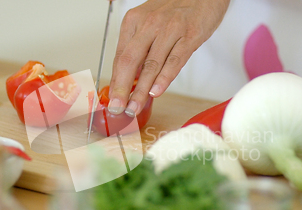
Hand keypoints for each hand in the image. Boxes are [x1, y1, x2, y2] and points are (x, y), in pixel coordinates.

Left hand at [108, 0, 230, 116]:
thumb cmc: (176, 10)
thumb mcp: (149, 22)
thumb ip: (139, 48)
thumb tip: (130, 78)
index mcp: (134, 21)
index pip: (119, 56)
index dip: (115, 81)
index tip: (112, 99)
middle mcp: (149, 23)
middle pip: (130, 61)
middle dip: (121, 88)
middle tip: (117, 107)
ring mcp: (170, 29)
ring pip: (151, 65)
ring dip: (141, 90)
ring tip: (135, 107)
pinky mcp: (189, 35)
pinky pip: (174, 61)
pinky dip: (164, 79)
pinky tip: (156, 92)